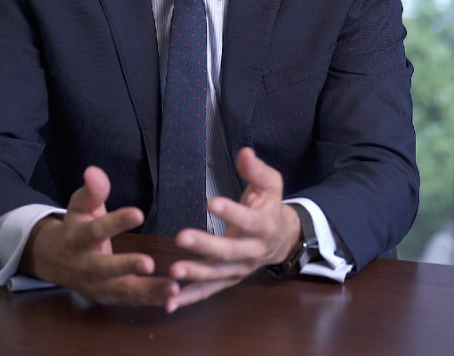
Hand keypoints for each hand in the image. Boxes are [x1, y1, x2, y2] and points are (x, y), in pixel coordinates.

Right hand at [20, 166, 178, 305]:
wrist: (53, 260)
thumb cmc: (74, 225)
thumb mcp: (79, 205)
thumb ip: (92, 191)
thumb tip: (94, 171)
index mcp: (77, 239)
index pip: (97, 230)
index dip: (117, 222)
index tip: (138, 213)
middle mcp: (85, 265)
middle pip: (105, 269)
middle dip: (126, 267)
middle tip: (149, 264)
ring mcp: (96, 285)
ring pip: (122, 290)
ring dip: (147, 291)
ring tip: (173, 288)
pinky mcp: (107, 297)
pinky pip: (130, 301)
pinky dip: (151, 301)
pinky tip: (173, 298)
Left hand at [164, 147, 301, 312]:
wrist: (283, 238)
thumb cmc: (270, 205)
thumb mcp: (271, 184)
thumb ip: (256, 170)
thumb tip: (244, 152)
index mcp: (264, 225)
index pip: (248, 220)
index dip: (231, 212)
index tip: (211, 202)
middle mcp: (252, 251)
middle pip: (229, 251)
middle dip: (205, 245)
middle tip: (182, 236)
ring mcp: (239, 269)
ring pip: (217, 274)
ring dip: (195, 274)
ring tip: (173, 270)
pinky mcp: (228, 279)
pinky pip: (209, 291)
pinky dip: (190, 298)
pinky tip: (170, 302)